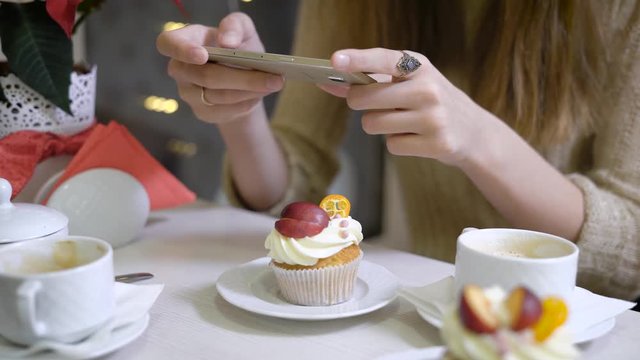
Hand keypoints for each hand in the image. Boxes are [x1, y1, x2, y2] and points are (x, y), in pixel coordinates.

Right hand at [156, 12, 283, 123]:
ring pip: (219, 96)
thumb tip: (227, 42)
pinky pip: (225, 111)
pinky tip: (260, 95)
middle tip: (274, 78)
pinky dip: (246, 103)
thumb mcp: (241, 30)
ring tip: (274, 84)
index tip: (203, 55)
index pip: (167, 43)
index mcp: (183, 41)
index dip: (182, 50)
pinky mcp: (202, 112)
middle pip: (205, 76)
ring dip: (249, 91)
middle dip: (242, 77)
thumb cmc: (238, 46)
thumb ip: (235, 26)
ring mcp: (188, 93)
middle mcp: (180, 69)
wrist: (243, 76)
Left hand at [319, 48, 498, 167]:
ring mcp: (433, 117)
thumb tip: (329, 83)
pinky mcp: (435, 143)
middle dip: (359, 103)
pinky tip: (416, 138)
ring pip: (372, 124)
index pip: (383, 59)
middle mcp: (427, 88)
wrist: (474, 132)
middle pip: (365, 98)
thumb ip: (370, 81)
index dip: (357, 60)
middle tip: (373, 104)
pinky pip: (391, 145)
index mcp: (419, 66)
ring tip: (402, 121)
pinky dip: (397, 143)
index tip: (335, 61)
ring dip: (378, 125)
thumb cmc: (430, 102)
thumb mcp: (408, 82)